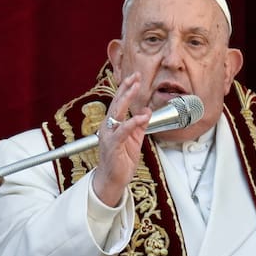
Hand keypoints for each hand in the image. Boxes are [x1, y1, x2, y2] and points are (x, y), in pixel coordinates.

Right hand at [90, 72, 150, 205]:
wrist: (114, 179)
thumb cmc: (122, 160)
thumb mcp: (135, 139)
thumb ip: (140, 125)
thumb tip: (147, 110)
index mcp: (113, 124)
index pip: (119, 102)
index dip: (127, 89)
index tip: (136, 77)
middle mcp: (108, 127)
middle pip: (117, 103)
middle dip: (126, 88)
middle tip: (135, 76)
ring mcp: (109, 135)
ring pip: (117, 112)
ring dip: (126, 98)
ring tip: (135, 87)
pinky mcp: (113, 145)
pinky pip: (123, 131)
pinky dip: (132, 123)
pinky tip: (142, 116)